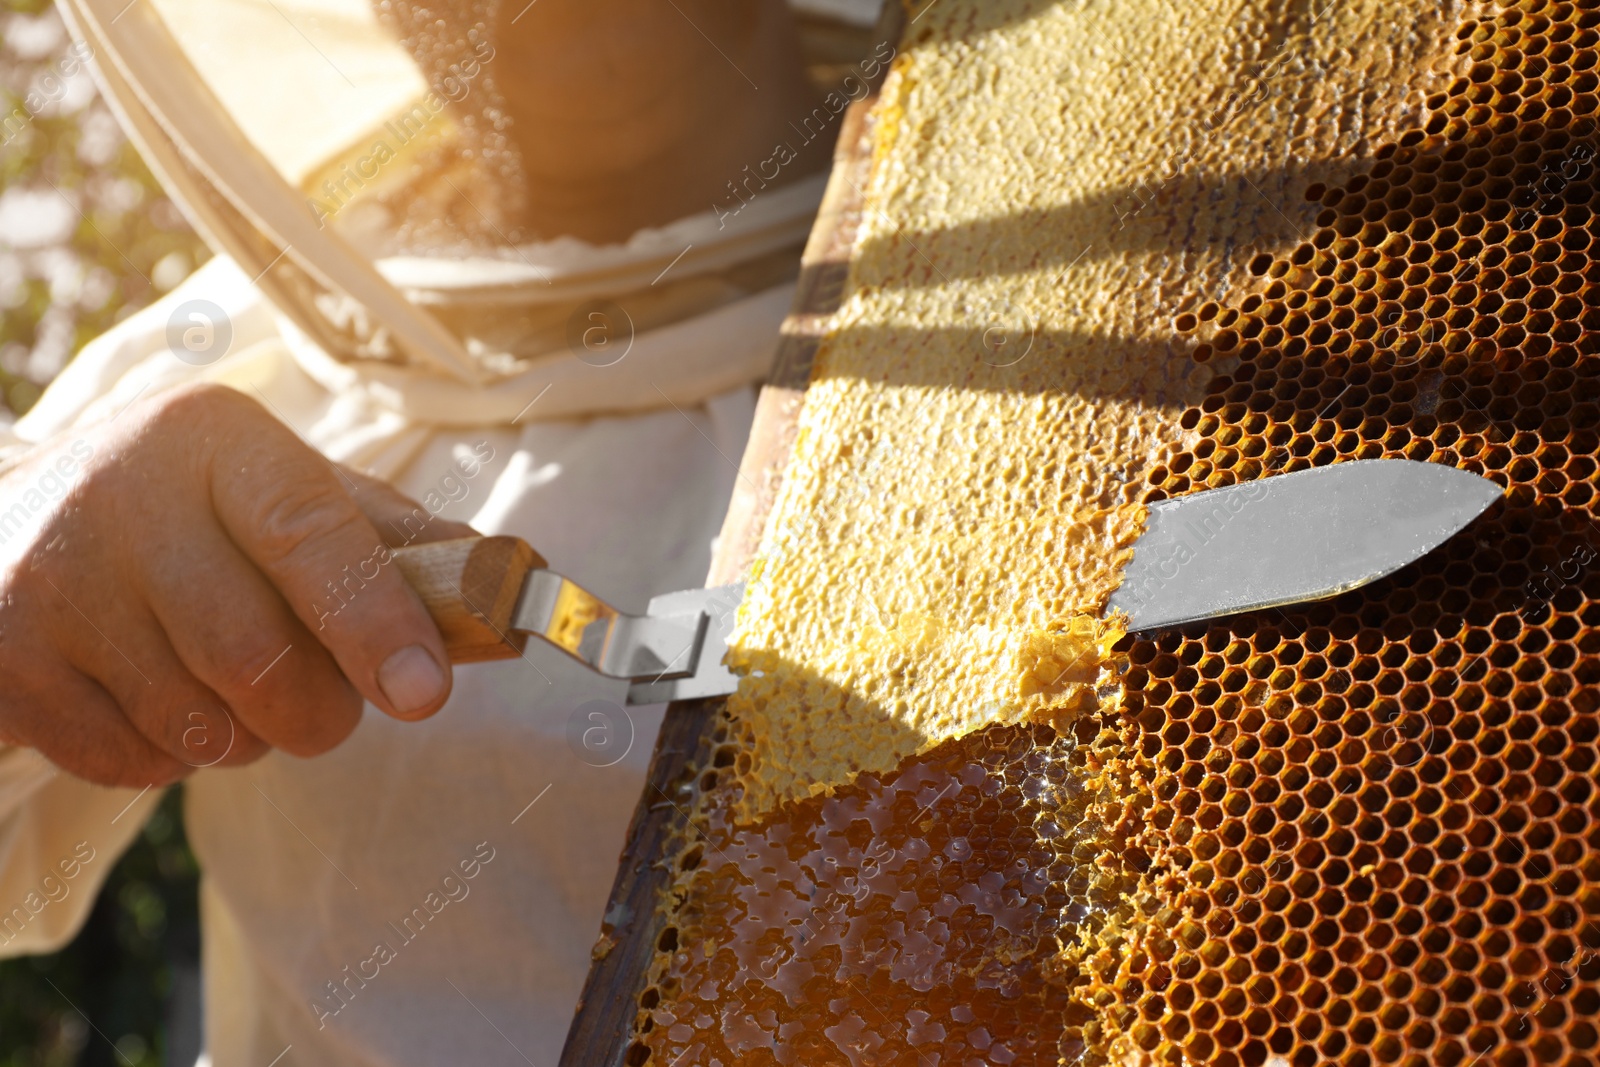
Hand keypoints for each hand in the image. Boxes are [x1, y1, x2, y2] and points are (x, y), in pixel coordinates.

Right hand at [0, 384, 473, 786]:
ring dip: (247, 738)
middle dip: (319, 709)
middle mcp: (119, 493)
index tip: (425, 693)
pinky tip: (158, 701)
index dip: (377, 621)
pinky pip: (131, 763)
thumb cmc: (188, 516)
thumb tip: (501, 578)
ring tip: (233, 691)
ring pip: (198, 723)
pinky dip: (172, 760)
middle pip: (256, 655)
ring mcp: (45, 579)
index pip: (310, 533)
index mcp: (212, 439)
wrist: (6, 525)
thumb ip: (386, 538)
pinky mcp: (2, 660)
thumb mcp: (281, 494)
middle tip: (328, 706)